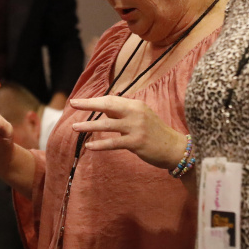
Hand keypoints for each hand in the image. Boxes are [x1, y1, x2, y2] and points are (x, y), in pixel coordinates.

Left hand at [69, 96, 187, 171]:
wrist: (175, 148)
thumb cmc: (155, 133)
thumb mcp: (142, 117)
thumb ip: (125, 112)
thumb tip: (105, 107)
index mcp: (136, 105)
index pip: (111, 99)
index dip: (93, 100)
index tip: (78, 101)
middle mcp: (136, 113)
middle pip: (108, 105)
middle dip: (89, 104)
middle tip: (73, 104)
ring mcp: (136, 128)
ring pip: (107, 125)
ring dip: (89, 126)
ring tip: (74, 127)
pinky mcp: (137, 142)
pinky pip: (114, 143)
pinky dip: (101, 144)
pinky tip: (89, 146)